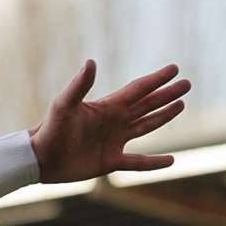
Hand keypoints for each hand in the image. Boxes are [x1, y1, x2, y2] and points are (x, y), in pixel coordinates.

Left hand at [30, 61, 189, 183]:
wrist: (38, 159)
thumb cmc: (49, 130)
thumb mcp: (64, 106)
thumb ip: (79, 86)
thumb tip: (90, 62)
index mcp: (107, 107)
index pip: (138, 90)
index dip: (156, 80)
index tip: (174, 69)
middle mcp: (114, 122)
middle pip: (146, 105)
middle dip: (166, 95)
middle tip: (186, 84)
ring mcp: (113, 141)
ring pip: (145, 126)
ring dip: (163, 116)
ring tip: (180, 105)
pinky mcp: (109, 161)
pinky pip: (138, 162)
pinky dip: (154, 163)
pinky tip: (171, 161)